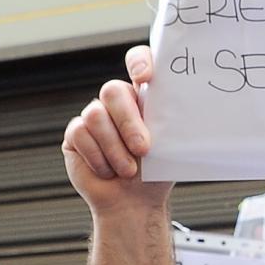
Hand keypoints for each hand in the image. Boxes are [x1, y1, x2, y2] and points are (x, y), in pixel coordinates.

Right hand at [62, 45, 175, 220]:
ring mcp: (94, 116)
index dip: (139, 62)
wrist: (134, 203)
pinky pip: (81, 134)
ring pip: (95, 116)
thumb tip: (188, 107)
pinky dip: (98, 158)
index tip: (145, 78)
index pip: (138, 61)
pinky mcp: (76, 134)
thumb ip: (170, 122)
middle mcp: (117, 102)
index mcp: (143, 96)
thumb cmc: (155, 174)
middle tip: (143, 149)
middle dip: (128, 122)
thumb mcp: (170, 146)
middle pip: (112, 90)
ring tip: (127, 171)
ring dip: (115, 149)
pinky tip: (108, 171)